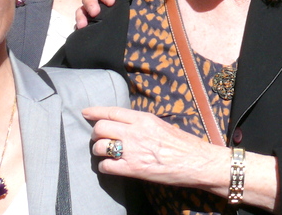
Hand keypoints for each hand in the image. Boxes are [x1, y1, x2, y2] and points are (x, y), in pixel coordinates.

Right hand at [75, 0, 145, 28]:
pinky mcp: (92, 13)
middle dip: (92, 4)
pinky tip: (81, 27)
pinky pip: (81, 16)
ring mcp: (94, 2)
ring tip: (84, 24)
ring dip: (83, 14)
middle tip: (96, 12)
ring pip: (84, 5)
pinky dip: (80, 20)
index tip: (111, 2)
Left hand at [84, 106, 228, 190]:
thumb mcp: (161, 125)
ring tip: (107, 154)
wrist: (196, 161)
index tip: (85, 112)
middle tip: (101, 138)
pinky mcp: (132, 169)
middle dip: (96, 133)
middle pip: (100, 128)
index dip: (95, 112)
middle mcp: (135, 132)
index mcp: (143, 119)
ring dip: (99, 151)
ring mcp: (132, 151)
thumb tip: (125, 125)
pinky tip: (112, 167)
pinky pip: (105, 167)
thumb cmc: (183, 144)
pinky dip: (105, 167)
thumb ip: (142, 124)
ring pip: (99, 147)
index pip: (112, 112)